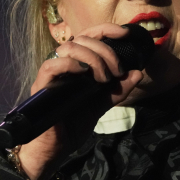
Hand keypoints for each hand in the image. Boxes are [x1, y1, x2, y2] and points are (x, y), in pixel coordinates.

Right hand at [17, 24, 143, 179]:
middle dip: (105, 51)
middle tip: (116, 71)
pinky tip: (85, 74)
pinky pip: (52, 65)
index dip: (106, 30)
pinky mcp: (41, 85)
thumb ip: (117, 90)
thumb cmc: (73, 125)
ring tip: (103, 78)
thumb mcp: (101, 105)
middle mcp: (63, 65)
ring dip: (92, 57)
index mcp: (76, 65)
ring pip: (68, 47)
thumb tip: (137, 73)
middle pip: (82, 39)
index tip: (125, 34)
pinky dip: (71, 64)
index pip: (89, 36)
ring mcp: (51, 74)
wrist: (55, 149)